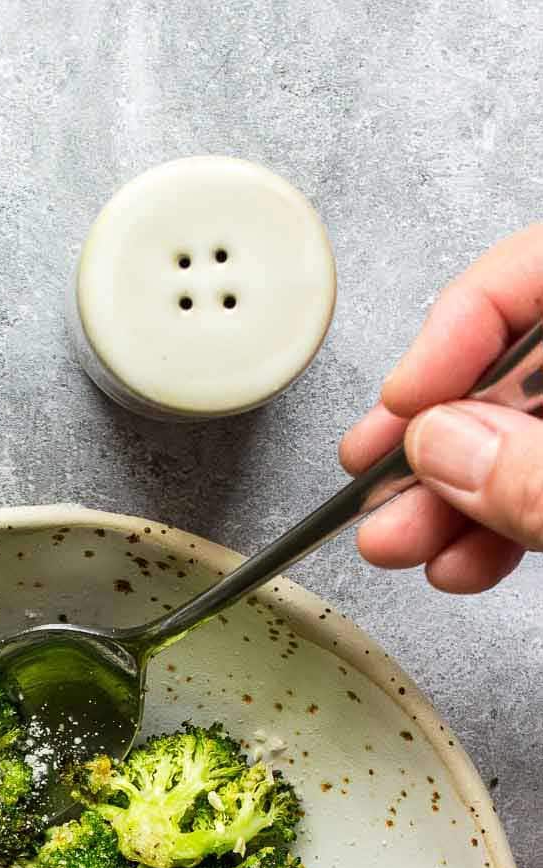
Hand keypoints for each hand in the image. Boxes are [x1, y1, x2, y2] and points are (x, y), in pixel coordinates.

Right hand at [341, 225, 542, 592]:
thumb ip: (537, 473)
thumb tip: (441, 448)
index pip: (534, 271)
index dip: (453, 333)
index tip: (401, 407)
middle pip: (518, 361)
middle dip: (436, 435)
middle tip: (374, 484)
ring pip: (526, 433)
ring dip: (452, 495)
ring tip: (398, 542)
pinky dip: (502, 523)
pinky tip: (461, 562)